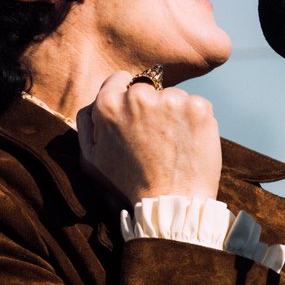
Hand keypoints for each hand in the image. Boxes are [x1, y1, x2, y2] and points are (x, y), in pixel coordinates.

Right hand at [76, 71, 221, 205]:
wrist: (172, 204)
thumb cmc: (128, 186)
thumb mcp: (92, 160)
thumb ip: (87, 125)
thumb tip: (94, 103)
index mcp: (109, 104)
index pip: (119, 80)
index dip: (125, 97)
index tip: (134, 115)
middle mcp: (139, 96)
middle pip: (147, 89)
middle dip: (150, 108)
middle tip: (153, 139)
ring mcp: (171, 100)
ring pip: (172, 97)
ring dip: (173, 114)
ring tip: (171, 146)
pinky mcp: (198, 107)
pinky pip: (195, 105)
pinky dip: (194, 121)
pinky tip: (188, 144)